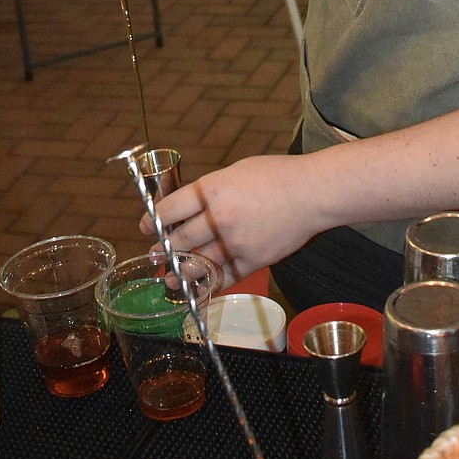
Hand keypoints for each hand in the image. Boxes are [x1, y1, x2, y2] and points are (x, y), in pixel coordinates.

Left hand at [141, 156, 318, 288]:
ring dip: (179, 272)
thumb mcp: (236, 171)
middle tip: (155, 254)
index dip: (153, 220)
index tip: (146, 226)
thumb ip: (212, 190)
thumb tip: (189, 207)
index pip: (170, 209)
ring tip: (170, 276)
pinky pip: (223, 278)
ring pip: (196, 264)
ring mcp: (235, 242)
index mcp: (213, 189)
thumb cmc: (276, 176)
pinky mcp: (252, 261)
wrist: (312, 193)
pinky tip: (198, 286)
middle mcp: (219, 217)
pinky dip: (208, 284)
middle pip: (179, 240)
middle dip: (162, 249)